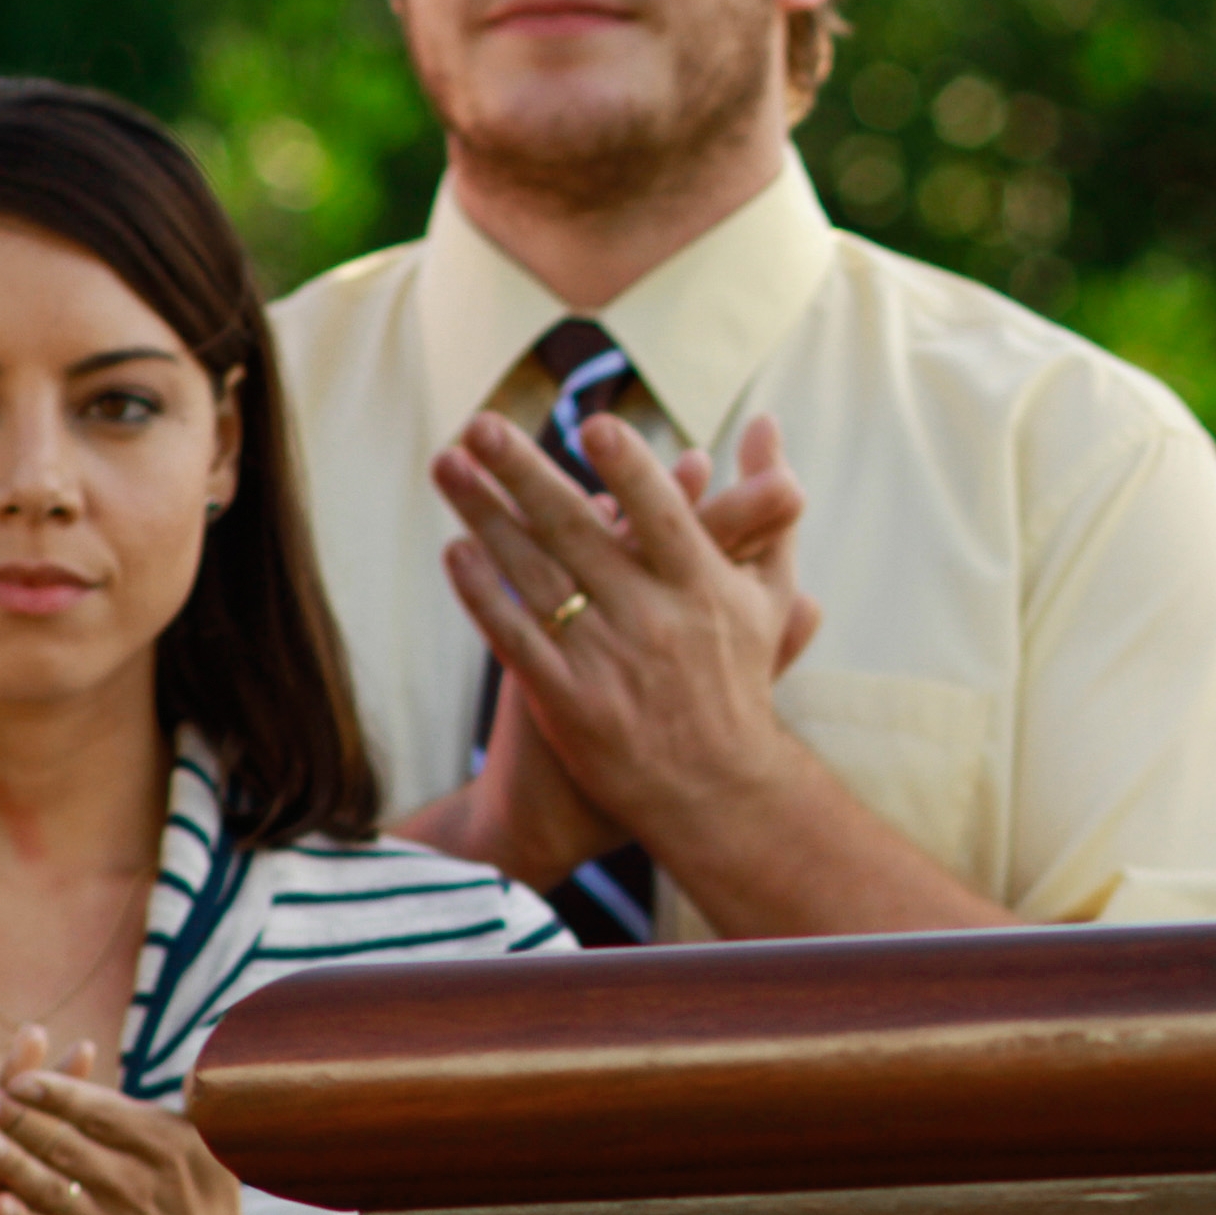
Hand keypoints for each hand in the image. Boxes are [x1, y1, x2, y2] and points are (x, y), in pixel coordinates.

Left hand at [0, 1032, 334, 1214]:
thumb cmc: (202, 1198)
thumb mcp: (218, 1145)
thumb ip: (202, 1101)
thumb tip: (203, 1060)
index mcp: (166, 1147)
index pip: (101, 1113)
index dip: (58, 1095)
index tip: (21, 1078)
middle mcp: (136, 1186)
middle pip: (64, 1145)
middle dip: (16, 1118)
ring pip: (48, 1189)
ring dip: (8, 1163)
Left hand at [434, 412, 823, 849]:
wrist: (717, 792)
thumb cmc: (741, 680)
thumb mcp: (768, 593)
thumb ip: (768, 508)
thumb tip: (768, 421)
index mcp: (706, 589)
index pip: (666, 518)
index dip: (632, 471)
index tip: (594, 424)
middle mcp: (654, 621)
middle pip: (578, 533)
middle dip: (525, 473)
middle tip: (481, 424)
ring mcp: (606, 662)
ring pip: (534, 575)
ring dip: (485, 516)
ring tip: (447, 465)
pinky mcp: (566, 702)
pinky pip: (515, 637)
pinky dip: (484, 593)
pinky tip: (455, 551)